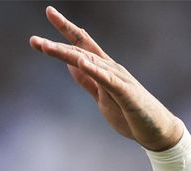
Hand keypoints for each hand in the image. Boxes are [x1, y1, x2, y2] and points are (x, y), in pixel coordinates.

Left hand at [29, 6, 181, 151]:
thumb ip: (86, 79)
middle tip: (33, 40)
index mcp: (103, 69)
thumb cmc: (128, 112)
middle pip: (80, 51)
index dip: (64, 31)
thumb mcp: (100, 94)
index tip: (45, 20)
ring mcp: (119, 80)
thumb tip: (71, 65)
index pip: (80, 45)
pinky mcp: (126, 94)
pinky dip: (95, 70)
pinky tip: (82, 62)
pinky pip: (108, 81)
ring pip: (89, 62)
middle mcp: (110, 69)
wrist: (156, 130)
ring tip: (47, 47)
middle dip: (56, 44)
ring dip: (67, 54)